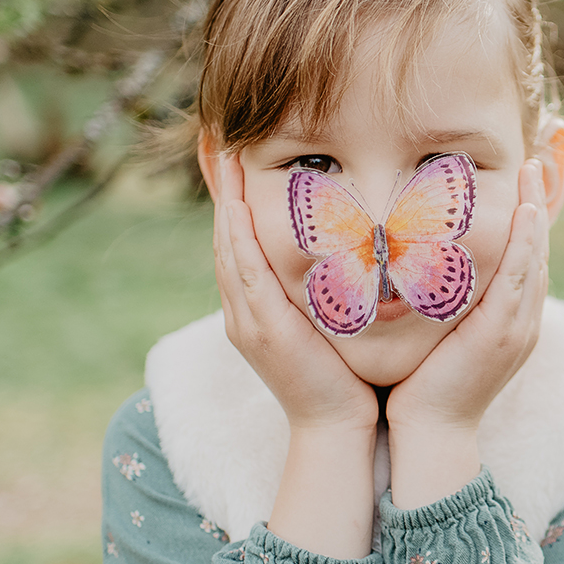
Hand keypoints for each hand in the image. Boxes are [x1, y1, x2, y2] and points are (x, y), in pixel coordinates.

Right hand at [211, 149, 378, 434]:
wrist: (337, 428)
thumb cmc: (345, 377)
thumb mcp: (332, 321)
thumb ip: (332, 286)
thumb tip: (352, 250)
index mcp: (257, 306)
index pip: (239, 238)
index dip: (233, 194)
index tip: (231, 151)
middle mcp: (243, 308)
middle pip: (225, 233)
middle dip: (218, 184)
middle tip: (212, 136)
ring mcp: (246, 318)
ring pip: (227, 245)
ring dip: (221, 197)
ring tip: (216, 151)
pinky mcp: (260, 329)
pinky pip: (242, 271)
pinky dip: (236, 235)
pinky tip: (235, 203)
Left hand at [385, 159, 550, 505]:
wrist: (427, 430)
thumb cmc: (421, 382)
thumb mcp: (435, 326)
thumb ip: (436, 292)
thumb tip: (415, 255)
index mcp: (509, 312)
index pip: (526, 248)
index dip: (529, 208)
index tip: (526, 168)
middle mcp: (523, 314)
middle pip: (540, 243)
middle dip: (543, 197)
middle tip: (543, 151)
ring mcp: (521, 323)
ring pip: (537, 253)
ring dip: (538, 208)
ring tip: (536, 167)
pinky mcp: (507, 330)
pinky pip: (524, 275)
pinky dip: (528, 240)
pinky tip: (527, 209)